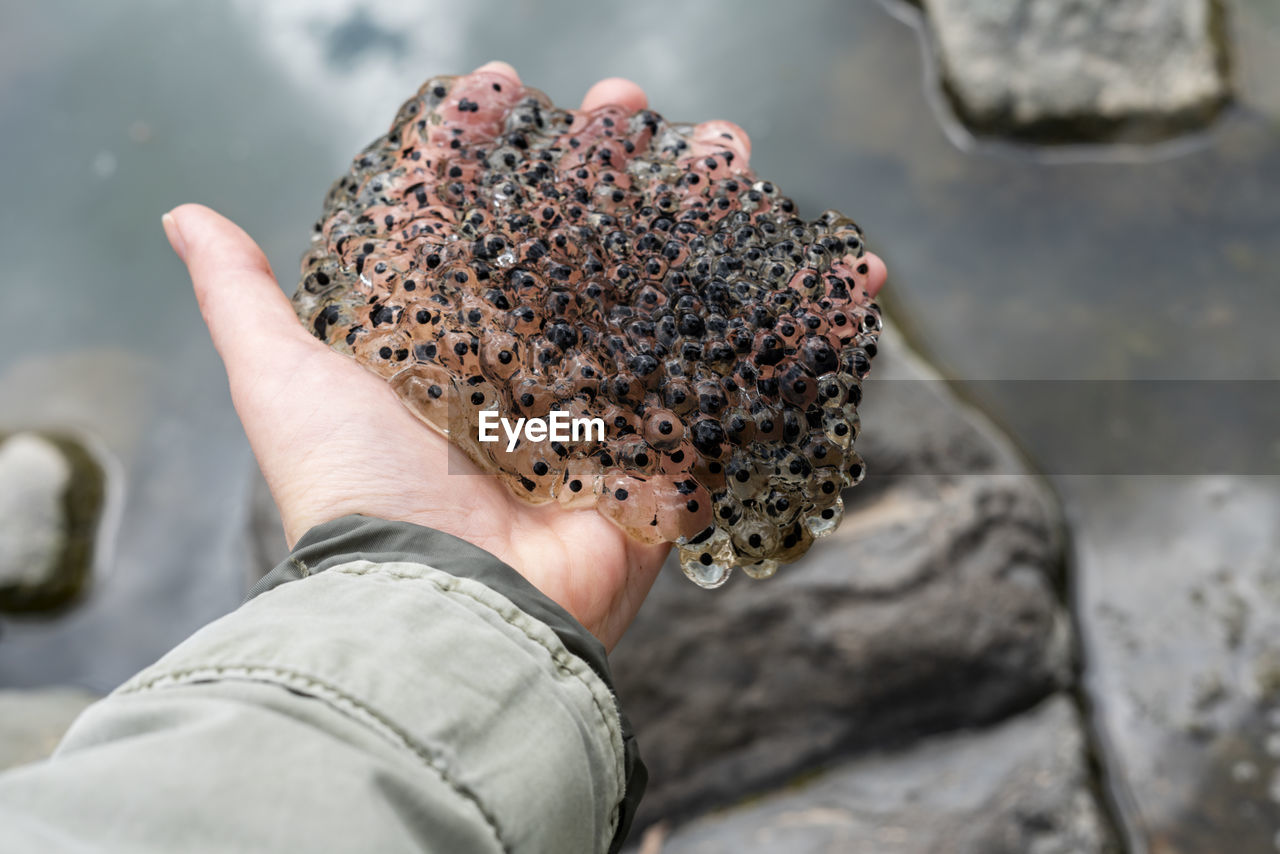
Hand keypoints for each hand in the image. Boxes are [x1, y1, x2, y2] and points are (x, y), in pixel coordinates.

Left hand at [163, 62, 887, 650]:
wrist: (443, 613)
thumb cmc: (358, 496)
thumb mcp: (286, 382)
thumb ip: (246, 298)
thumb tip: (183, 214)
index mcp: (447, 344)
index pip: (472, 223)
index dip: (482, 152)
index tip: (503, 87)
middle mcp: (527, 373)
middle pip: (581, 247)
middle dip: (612, 170)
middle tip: (637, 104)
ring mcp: (605, 416)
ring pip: (664, 297)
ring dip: (706, 224)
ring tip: (732, 154)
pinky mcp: (671, 464)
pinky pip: (745, 385)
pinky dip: (804, 332)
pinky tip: (848, 271)